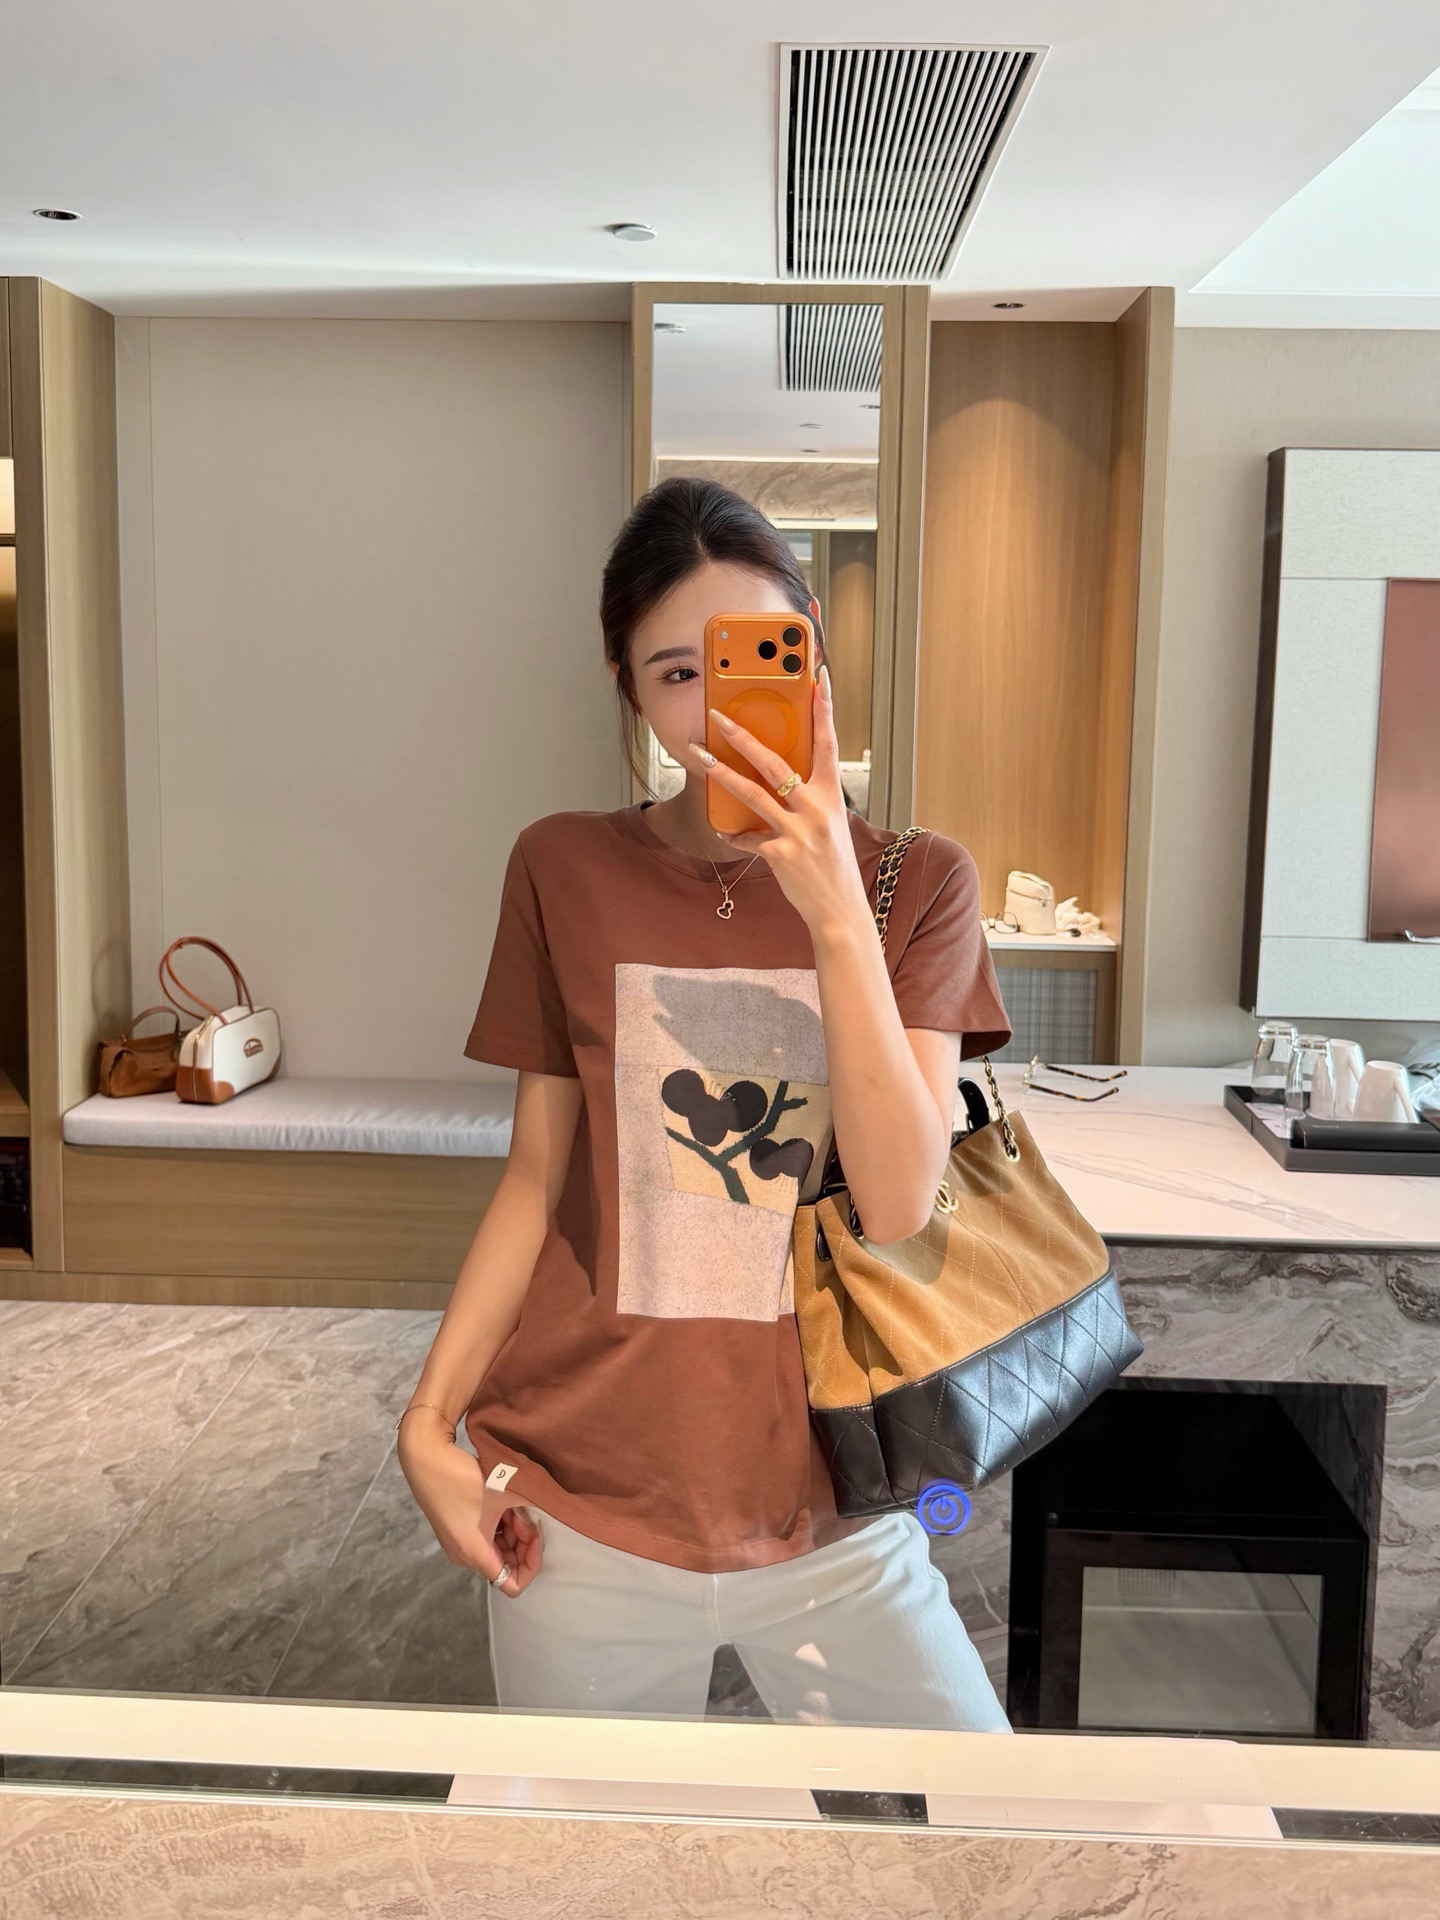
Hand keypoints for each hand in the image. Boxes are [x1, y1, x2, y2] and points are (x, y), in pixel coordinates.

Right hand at [398, 1417, 542, 1596]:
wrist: (426, 1458)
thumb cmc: (463, 1479)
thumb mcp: (505, 1491)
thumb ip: (534, 1506)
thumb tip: (554, 1511)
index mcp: (476, 1555)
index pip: (513, 1584)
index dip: (532, 1563)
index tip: (535, 1533)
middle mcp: (465, 1556)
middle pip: (506, 1565)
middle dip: (523, 1542)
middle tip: (524, 1512)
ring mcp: (458, 1544)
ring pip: (498, 1549)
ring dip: (512, 1530)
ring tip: (513, 1502)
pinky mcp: (456, 1530)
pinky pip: (486, 1538)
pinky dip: (500, 1525)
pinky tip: (501, 1501)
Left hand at [688, 663, 871, 937]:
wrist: (841, 910)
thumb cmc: (833, 866)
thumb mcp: (829, 826)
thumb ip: (808, 801)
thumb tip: (778, 782)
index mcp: (832, 796)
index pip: (827, 744)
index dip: (823, 710)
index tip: (816, 679)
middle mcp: (817, 809)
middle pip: (776, 763)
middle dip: (744, 737)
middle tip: (720, 717)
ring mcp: (800, 831)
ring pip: (753, 794)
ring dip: (722, 773)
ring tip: (700, 756)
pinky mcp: (782, 854)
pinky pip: (748, 838)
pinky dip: (735, 835)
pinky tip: (725, 833)